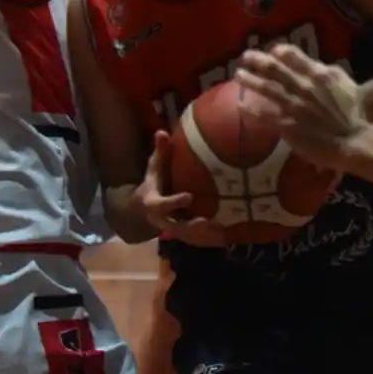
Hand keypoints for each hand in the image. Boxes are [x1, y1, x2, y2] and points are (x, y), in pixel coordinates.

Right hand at [135, 131, 226, 247]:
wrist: (145, 208)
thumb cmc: (155, 183)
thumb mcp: (154, 168)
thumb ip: (160, 152)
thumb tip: (162, 132)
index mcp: (153, 204)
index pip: (162, 205)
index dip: (174, 202)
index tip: (189, 197)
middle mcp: (163, 220)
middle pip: (175, 227)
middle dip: (190, 227)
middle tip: (207, 222)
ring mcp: (173, 230)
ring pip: (187, 237)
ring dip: (203, 237)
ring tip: (222, 233)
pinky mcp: (183, 235)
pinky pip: (196, 241)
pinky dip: (210, 240)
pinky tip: (227, 237)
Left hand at [235, 44, 366, 166]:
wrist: (351, 141)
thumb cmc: (352, 113)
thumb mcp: (346, 84)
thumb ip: (329, 72)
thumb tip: (316, 65)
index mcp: (318, 75)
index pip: (293, 55)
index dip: (279, 50)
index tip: (272, 50)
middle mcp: (302, 87)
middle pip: (274, 69)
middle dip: (257, 60)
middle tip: (246, 56)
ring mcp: (293, 106)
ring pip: (265, 89)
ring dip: (249, 80)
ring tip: (238, 74)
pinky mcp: (286, 125)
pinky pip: (263, 115)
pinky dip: (250, 110)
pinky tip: (240, 105)